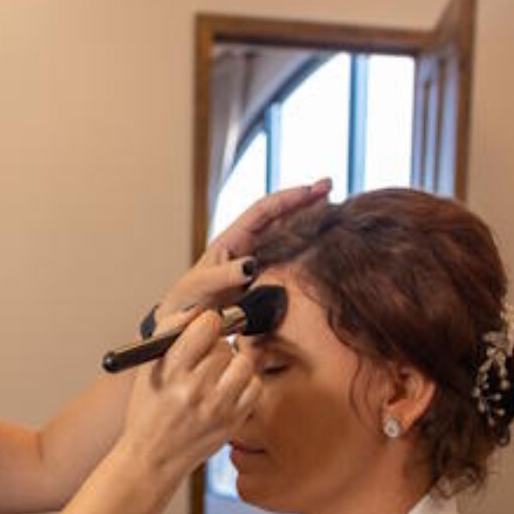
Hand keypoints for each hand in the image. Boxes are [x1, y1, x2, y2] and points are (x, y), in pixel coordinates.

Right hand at [116, 308, 256, 481]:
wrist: (152, 459)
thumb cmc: (148, 411)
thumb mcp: (148, 368)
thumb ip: (171, 333)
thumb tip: (201, 310)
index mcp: (171, 371)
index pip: (207, 324)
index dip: (206, 324)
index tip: (202, 332)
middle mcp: (195, 389)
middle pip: (225, 344)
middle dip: (215, 348)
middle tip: (203, 361)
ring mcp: (217, 407)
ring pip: (243, 362)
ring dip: (232, 365)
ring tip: (215, 377)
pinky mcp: (232, 421)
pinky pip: (254, 386)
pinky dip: (244, 384)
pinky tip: (226, 392)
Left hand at [148, 179, 331, 332]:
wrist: (180, 327)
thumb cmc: (185, 305)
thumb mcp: (201, 288)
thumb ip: (223, 276)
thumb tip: (250, 265)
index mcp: (230, 241)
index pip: (263, 211)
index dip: (288, 199)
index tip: (312, 190)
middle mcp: (244, 247)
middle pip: (279, 215)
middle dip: (303, 199)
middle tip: (329, 185)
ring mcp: (254, 262)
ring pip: (286, 232)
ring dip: (308, 218)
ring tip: (333, 206)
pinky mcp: (261, 280)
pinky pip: (286, 256)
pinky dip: (305, 245)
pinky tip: (322, 242)